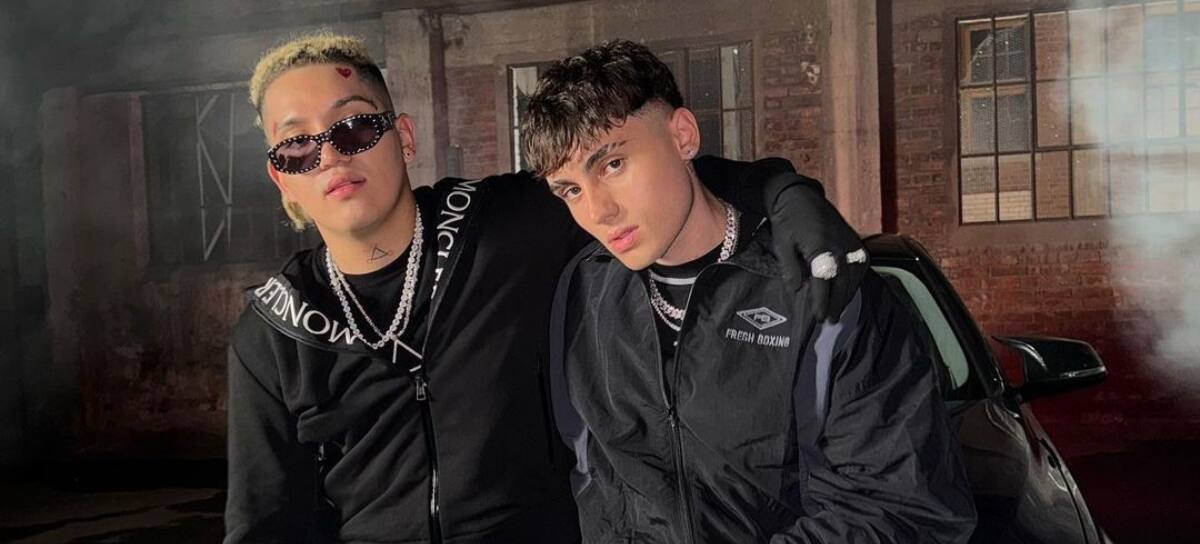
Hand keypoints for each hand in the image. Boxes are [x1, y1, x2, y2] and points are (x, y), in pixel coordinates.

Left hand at [769, 181, 866, 322]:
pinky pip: (860, 266)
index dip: (822, 301)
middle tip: (828, 320)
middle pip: (842, 282)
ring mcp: (850, 242)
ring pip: (853, 276)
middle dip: (836, 303)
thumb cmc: (787, 222)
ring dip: (846, 295)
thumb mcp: (782, 245)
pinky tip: (847, 291)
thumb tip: (797, 290)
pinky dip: (854, 281)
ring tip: (836, 311)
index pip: (824, 281)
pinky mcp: (856, 240)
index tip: (819, 317)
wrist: (801, 197)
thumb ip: (790, 268)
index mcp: (820, 246)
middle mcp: (840, 245)